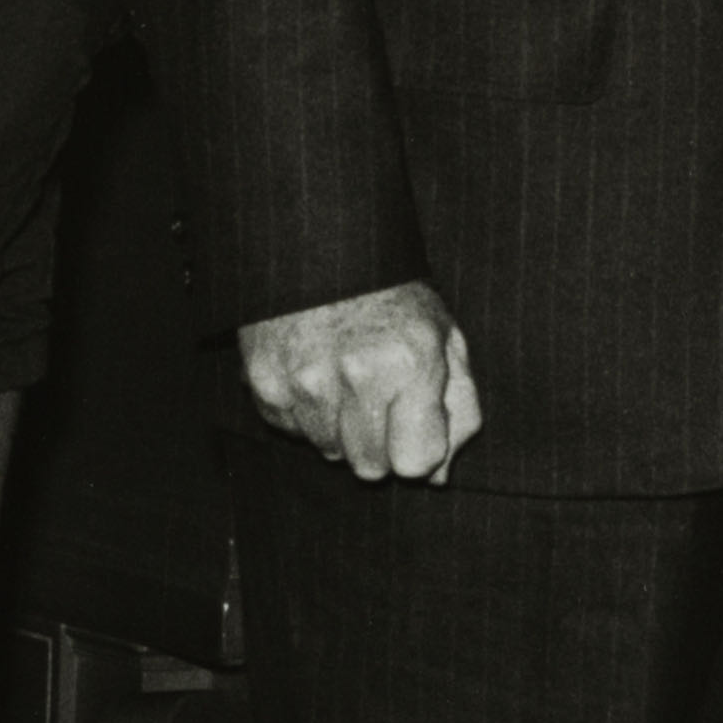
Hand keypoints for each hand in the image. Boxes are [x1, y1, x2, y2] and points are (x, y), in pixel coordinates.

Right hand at [242, 278, 484, 481]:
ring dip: (339, 426)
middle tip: (378, 397)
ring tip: (343, 377)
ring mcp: (305, 380)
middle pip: (370, 468)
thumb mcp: (443, 336)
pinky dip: (303, 411)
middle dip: (379, 443)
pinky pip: (291, 430)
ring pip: (329, 451)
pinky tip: (312, 370)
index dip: (418, 449)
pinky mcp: (266, 382)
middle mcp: (357, 375)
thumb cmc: (391, 296)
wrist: (317, 246)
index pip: (415, 464)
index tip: (414, 425)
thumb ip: (457, 407)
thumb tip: (437, 476)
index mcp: (411, 362)